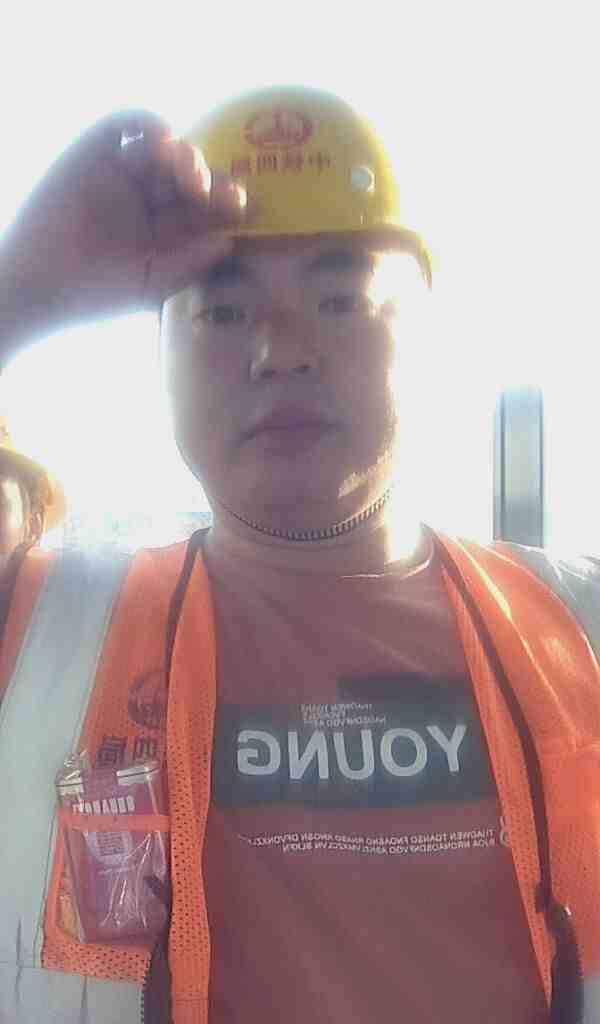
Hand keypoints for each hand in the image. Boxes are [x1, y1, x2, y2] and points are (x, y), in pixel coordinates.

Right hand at [1, 110, 245, 344]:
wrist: (41, 282)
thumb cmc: (97, 293)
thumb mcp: (154, 283)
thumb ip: (192, 262)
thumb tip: (230, 240)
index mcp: (167, 230)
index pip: (206, 208)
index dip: (228, 203)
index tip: (246, 206)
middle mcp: (148, 198)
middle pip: (190, 175)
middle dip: (210, 178)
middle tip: (214, 192)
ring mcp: (123, 173)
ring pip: (164, 149)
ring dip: (185, 155)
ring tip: (188, 175)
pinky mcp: (94, 153)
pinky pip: (125, 126)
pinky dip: (148, 124)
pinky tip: (164, 140)